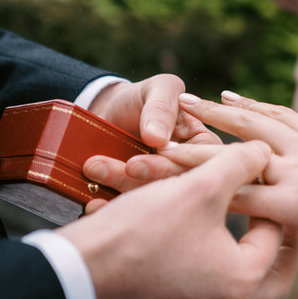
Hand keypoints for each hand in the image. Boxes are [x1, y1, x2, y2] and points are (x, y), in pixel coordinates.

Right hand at [61, 140, 297, 298]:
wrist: (82, 266)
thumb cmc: (144, 226)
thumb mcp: (199, 185)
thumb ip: (239, 164)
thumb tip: (265, 154)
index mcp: (243, 280)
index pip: (277, 237)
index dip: (272, 201)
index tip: (266, 181)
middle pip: (277, 285)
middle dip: (282, 250)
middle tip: (278, 220)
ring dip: (260, 278)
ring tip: (256, 247)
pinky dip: (228, 286)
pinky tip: (217, 258)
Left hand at [85, 74, 220, 196]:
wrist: (109, 114)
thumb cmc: (142, 98)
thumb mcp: (157, 90)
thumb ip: (161, 107)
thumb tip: (157, 137)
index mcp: (205, 146)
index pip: (200, 162)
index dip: (176, 162)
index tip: (155, 154)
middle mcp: (189, 172)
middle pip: (176, 184)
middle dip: (149, 175)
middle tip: (128, 165)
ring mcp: (164, 191)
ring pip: (149, 198)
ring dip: (122, 185)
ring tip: (95, 168)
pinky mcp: (139, 202)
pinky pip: (127, 208)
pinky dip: (109, 205)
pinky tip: (93, 201)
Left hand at [167, 91, 297, 250]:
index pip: (280, 119)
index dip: (252, 106)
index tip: (228, 95)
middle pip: (248, 124)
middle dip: (213, 112)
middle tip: (182, 100)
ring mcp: (296, 175)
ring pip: (233, 158)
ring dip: (194, 151)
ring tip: (160, 141)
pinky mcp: (293, 204)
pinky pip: (240, 198)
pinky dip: (210, 193)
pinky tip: (183, 192)